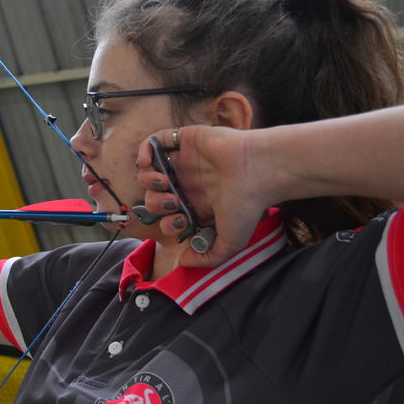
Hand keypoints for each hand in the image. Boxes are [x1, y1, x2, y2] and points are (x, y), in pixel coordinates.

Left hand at [136, 124, 273, 266]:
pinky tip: (148, 162)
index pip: (168, 216)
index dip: (165, 222)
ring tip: (163, 182)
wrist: (259, 171)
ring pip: (150, 171)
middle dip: (155, 203)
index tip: (178, 222)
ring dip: (147, 180)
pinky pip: (154, 141)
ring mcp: (186, 161)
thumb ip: (208, 258)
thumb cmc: (247, 205)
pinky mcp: (186, 140)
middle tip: (171, 201)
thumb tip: (183, 262)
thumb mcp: (230, 242)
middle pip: (155, 195)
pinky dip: (144, 150)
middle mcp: (189, 183)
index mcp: (197, 204)